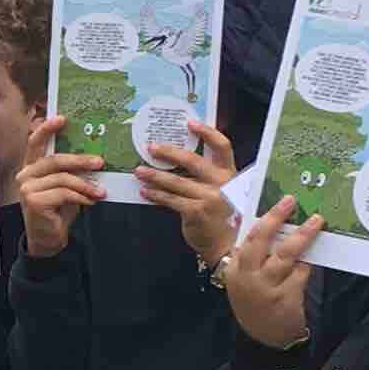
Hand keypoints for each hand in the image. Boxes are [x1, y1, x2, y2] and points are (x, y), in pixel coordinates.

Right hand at [14, 114, 105, 260]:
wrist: (48, 240)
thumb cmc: (57, 212)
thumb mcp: (65, 188)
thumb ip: (70, 172)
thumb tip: (93, 158)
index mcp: (31, 168)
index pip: (35, 143)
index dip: (47, 129)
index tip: (62, 118)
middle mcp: (24, 175)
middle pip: (54, 160)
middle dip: (80, 160)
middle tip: (99, 162)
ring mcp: (26, 188)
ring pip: (62, 178)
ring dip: (86, 184)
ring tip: (100, 191)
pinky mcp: (34, 201)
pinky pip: (64, 192)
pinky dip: (81, 196)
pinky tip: (90, 201)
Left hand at [139, 123, 241, 268]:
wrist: (225, 246)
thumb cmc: (219, 217)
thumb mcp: (219, 192)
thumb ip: (204, 177)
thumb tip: (176, 160)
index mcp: (230, 174)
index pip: (223, 146)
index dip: (207, 132)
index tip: (189, 123)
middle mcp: (222, 183)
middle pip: (193, 160)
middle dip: (169, 152)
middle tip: (151, 147)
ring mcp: (209, 198)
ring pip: (176, 181)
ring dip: (154, 175)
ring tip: (139, 171)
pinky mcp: (195, 212)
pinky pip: (170, 199)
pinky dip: (155, 195)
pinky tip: (145, 192)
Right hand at [225, 199, 323, 347]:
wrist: (263, 339)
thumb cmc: (256, 302)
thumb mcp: (246, 280)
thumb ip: (255, 256)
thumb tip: (275, 224)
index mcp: (235, 268)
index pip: (248, 236)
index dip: (265, 217)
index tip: (281, 201)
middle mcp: (246, 276)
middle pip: (260, 240)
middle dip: (276, 218)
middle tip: (291, 201)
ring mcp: (264, 288)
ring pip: (284, 255)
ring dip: (302, 235)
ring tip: (316, 221)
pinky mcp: (284, 298)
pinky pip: (300, 273)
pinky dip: (308, 261)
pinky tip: (317, 251)